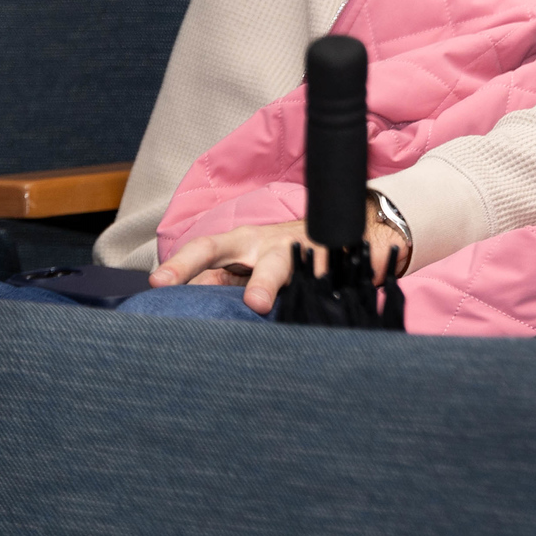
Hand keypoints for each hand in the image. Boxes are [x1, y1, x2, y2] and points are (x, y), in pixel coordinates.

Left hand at [150, 205, 407, 315]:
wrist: (325, 230)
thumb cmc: (267, 254)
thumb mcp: (236, 263)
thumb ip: (213, 280)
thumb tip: (174, 305)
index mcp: (241, 243)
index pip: (206, 249)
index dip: (183, 265)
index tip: (158, 283)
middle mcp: (276, 246)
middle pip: (272, 265)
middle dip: (266, 283)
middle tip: (256, 305)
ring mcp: (312, 255)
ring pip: (315, 267)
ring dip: (319, 275)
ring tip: (332, 294)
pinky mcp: (342, 261)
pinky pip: (351, 270)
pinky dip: (372, 268)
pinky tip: (378, 273)